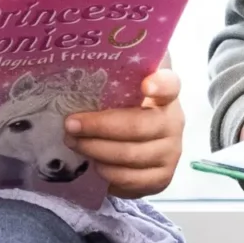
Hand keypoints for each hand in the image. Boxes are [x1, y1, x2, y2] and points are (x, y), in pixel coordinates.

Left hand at [66, 68, 183, 198]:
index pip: (170, 85)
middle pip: (137, 126)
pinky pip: (131, 179)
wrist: (143, 149)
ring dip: (95, 150)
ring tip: (73, 143)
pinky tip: (94, 165)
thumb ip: (113, 80)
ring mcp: (171, 152)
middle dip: (98, 127)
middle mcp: (174, 122)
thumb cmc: (125, 112)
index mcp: (166, 95)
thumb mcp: (122, 93)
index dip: (159, 84)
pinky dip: (108, 173)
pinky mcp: (163, 177)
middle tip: (70, 125)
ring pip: (130, 155)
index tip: (145, 85)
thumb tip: (75, 63)